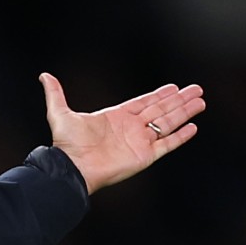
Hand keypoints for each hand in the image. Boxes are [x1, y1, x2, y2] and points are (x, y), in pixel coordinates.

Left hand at [39, 73, 205, 193]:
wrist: (73, 168)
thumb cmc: (66, 144)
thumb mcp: (60, 114)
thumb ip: (56, 94)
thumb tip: (44, 76)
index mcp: (116, 117)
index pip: (144, 103)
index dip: (159, 95)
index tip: (174, 87)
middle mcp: (131, 129)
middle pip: (161, 111)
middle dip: (179, 100)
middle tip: (196, 89)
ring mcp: (139, 142)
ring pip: (168, 124)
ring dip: (185, 113)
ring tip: (201, 102)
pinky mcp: (145, 157)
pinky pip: (167, 144)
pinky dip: (180, 136)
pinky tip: (193, 127)